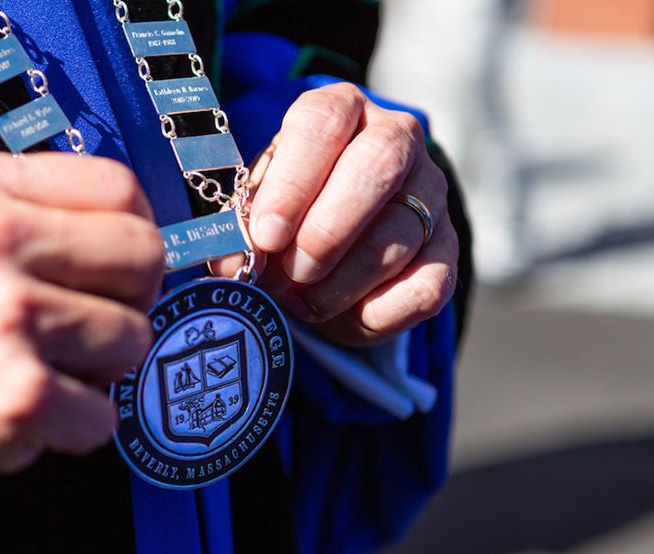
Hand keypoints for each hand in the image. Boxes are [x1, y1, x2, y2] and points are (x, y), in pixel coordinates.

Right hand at [0, 153, 164, 513]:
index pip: (119, 187)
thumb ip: (29, 217)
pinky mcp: (19, 394)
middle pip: (144, 256)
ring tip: (43, 371)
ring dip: (100, 369)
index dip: (136, 232)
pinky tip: (25, 415)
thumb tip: (132, 235)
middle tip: (88, 326)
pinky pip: (104, 416)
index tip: (119, 266)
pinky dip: (74, 428)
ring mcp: (10, 317)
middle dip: (130, 300)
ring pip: (133, 338)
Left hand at [216, 82, 457, 346]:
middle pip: (376, 167)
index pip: (322, 123)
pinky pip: (426, 287)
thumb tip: (232, 265)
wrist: (332, 251)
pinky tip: (345, 314)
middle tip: (291, 274)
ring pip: (397, 237)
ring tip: (304, 300)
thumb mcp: (257, 209)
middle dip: (325, 234)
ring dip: (340, 284)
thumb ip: (241, 228)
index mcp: (340, 110)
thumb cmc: (287, 217)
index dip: (292, 184)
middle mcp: (396, 138)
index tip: (266, 236)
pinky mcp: (449, 248)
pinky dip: (377, 313)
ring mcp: (430, 191)